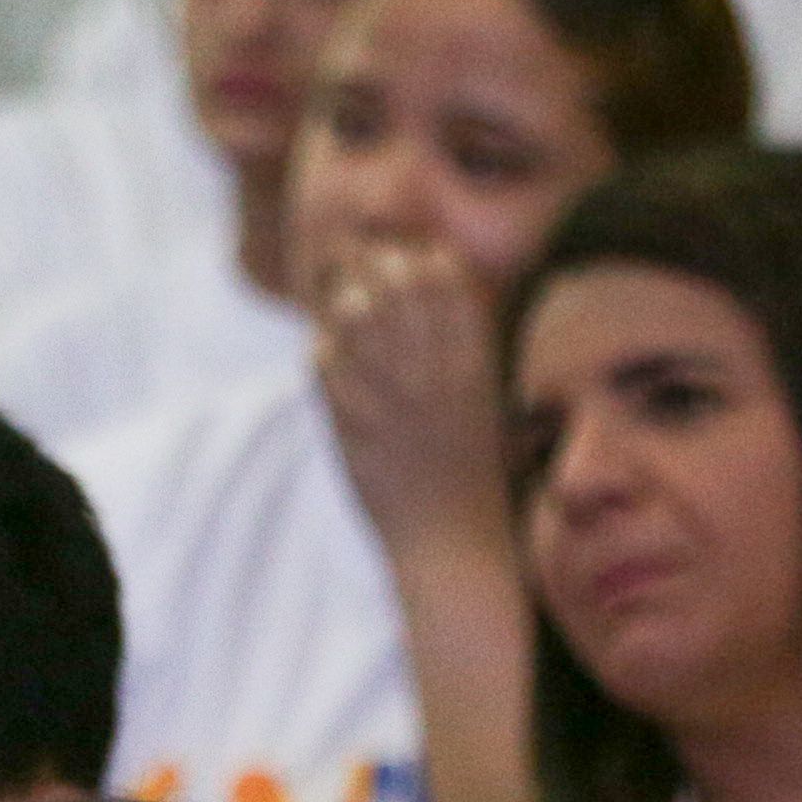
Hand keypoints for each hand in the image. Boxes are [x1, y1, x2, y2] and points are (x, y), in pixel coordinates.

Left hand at [307, 235, 513, 570]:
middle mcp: (435, 370)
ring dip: (342, 304)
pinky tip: (326, 361)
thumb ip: (457, 352)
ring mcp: (393, 396)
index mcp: (474, 361)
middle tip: (352, 273)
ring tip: (339, 315)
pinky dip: (321, 354)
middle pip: (395, 280)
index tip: (401, 264)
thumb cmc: (469, 477)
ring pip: (355, 312)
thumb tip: (426, 299)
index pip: (444, 274)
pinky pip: (323, 362)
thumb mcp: (481, 402)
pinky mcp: (354, 425)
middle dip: (368, 265)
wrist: (454, 545)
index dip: (415, 256)